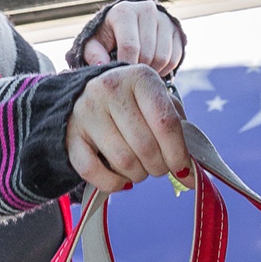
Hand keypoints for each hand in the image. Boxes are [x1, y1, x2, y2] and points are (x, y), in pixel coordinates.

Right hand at [66, 65, 189, 191]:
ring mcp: (86, 111)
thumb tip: (191, 174)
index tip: (184, 171)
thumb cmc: (133, 105)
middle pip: (145, 146)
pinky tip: (122, 180)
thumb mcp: (157, 103)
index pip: (165, 123)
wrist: (84, 96)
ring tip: (140, 169)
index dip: (178, 154)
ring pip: (123, 161)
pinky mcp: (69, 134)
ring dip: (138, 175)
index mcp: (140, 77)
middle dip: (159, 167)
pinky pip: (93, 171)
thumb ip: (178, 130)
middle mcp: (109, 88)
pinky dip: (113, 184)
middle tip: (159, 167)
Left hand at [82, 0, 182, 75]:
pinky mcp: (175, 29)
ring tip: (140, 71)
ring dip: (152, 71)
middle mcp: (146, 10)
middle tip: (131, 76)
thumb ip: (93, 54)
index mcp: (124, 12)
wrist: (127, 23)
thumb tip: (102, 66)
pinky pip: (175, 58)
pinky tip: (152, 68)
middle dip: (139, 70)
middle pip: (148, 53)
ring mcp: (163, 18)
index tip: (122, 77)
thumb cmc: (107, 37)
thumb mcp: (93, 44)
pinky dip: (164, 69)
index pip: (130, 46)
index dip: (127, 66)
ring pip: (163, 57)